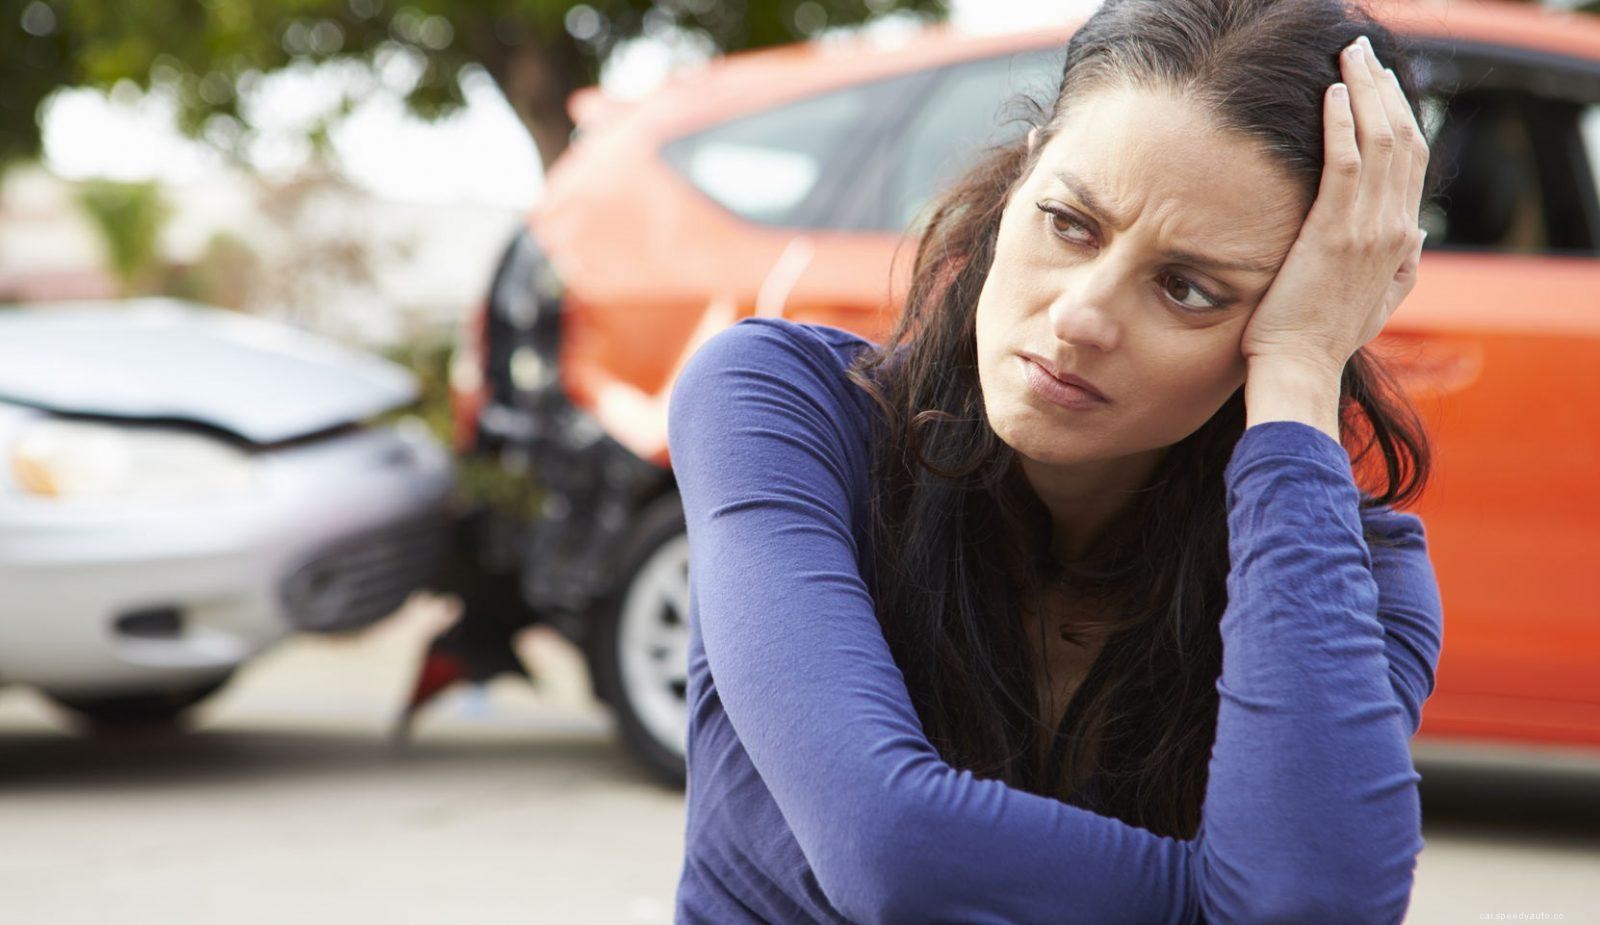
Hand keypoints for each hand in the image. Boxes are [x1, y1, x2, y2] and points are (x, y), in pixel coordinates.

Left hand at [1239, 34, 1430, 378]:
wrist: (1299, 368)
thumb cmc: (1322, 339)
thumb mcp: (1379, 301)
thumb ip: (1403, 265)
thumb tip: (1418, 232)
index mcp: (1403, 241)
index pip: (1411, 162)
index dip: (1399, 116)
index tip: (1380, 86)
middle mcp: (1395, 229)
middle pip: (1402, 140)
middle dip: (1385, 90)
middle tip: (1363, 56)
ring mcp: (1367, 230)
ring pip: (1379, 142)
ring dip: (1365, 92)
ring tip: (1349, 58)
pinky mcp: (1334, 233)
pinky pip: (1345, 164)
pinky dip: (1341, 124)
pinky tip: (1332, 95)